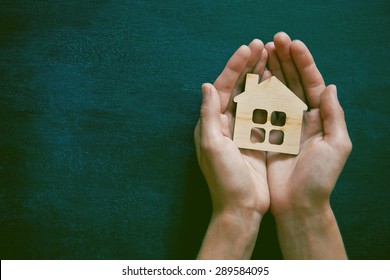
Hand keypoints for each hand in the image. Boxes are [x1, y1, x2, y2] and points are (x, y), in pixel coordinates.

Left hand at [194, 39, 270, 258]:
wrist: (241, 207)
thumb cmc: (225, 180)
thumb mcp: (212, 146)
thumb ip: (208, 115)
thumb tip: (205, 85)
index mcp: (211, 124)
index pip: (221, 88)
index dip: (233, 67)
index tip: (247, 49)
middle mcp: (223, 124)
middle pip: (235, 88)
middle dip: (247, 67)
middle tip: (261, 46)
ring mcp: (239, 131)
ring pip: (249, 97)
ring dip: (258, 78)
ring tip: (270, 58)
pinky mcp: (254, 140)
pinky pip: (262, 113)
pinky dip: (268, 98)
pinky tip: (278, 84)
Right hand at [265, 32, 351, 258]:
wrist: (297, 205)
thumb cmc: (319, 179)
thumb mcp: (337, 146)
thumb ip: (334, 116)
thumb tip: (330, 86)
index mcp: (320, 118)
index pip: (313, 83)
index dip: (303, 62)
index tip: (292, 44)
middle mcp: (302, 118)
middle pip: (294, 83)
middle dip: (285, 61)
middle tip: (274, 40)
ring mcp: (283, 126)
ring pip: (276, 93)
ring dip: (270, 72)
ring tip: (262, 52)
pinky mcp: (267, 135)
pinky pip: (261, 110)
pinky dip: (257, 94)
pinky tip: (252, 80)